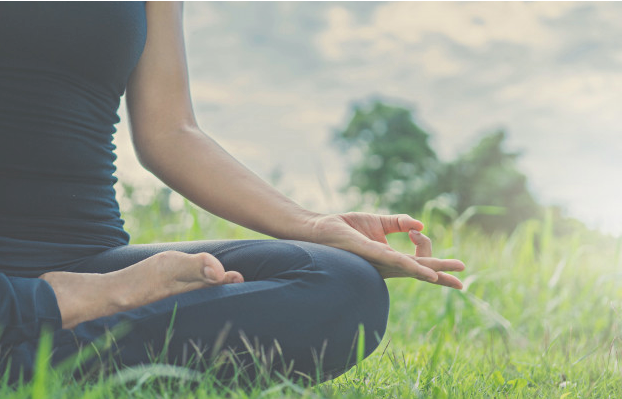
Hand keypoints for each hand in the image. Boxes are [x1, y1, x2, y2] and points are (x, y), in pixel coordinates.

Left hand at [307, 212, 464, 288]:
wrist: (318, 228)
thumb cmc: (345, 227)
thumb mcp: (377, 221)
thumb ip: (399, 222)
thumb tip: (420, 226)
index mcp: (389, 258)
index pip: (417, 259)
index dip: (426, 248)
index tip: (415, 230)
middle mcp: (386, 264)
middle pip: (420, 270)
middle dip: (442, 275)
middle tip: (462, 282)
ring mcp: (379, 261)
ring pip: (413, 267)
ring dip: (434, 272)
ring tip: (454, 279)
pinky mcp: (370, 253)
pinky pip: (396, 260)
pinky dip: (414, 266)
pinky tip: (429, 273)